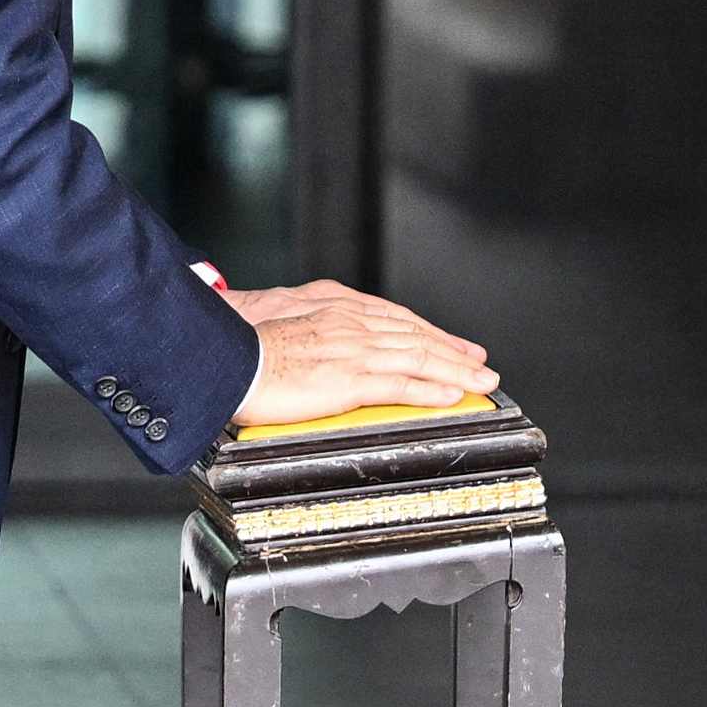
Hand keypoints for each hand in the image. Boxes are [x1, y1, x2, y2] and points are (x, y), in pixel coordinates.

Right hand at [224, 281, 492, 428]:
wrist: (225, 357)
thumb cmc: (245, 342)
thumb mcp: (288, 321)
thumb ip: (317, 331)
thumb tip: (331, 348)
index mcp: (337, 310)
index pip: (398, 320)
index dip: (431, 333)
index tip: (453, 345)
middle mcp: (351, 325)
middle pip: (416, 337)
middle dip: (453, 352)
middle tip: (482, 366)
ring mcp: (353, 351)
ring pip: (418, 359)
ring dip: (455, 372)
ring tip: (481, 384)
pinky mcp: (348, 380)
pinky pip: (400, 385)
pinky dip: (430, 390)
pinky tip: (450, 396)